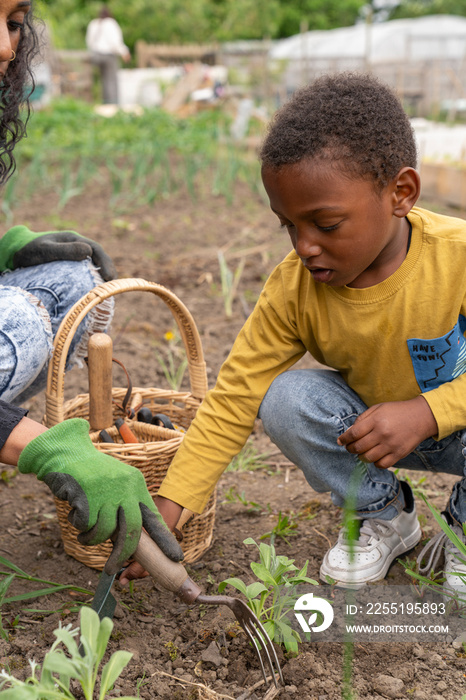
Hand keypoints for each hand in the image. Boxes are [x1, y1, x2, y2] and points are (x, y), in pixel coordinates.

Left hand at [0, 226, 115, 280]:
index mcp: (73, 239)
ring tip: (107, 288)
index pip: (95, 249)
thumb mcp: (46, 250)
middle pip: (98, 257)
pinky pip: (85, 270)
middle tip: (112, 284)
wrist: (18, 253)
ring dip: (102, 275)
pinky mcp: (71, 265)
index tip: (109, 276)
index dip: (105, 262)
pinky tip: (94, 289)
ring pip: (94, 264)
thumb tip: (88, 252)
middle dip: (108, 269)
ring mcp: (74, 255)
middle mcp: (77, 246)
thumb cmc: (30, 251)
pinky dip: (93, 278)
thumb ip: (65, 250)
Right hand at [17, 418, 182, 574]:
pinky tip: (74, 510)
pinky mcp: (87, 496)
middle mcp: (125, 488)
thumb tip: (129, 543)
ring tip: (84, 532)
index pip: (154, 516)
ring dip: (91, 538)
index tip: (176, 557)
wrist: (66, 453)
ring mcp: (107, 492)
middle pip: (131, 529)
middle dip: (123, 553)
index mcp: (136, 484)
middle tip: (113, 568)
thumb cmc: (91, 474)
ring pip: (104, 531)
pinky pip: (84, 525)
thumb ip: (124, 508)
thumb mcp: (117, 484)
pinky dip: (78, 525)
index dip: (164, 539)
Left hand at [337, 396, 437, 468]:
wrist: (421, 417)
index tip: (340, 441)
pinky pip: (382, 464)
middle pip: (359, 447)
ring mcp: (391, 445)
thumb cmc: (397, 411)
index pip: (354, 433)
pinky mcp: (399, 454)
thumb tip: (350, 431)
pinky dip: (375, 463)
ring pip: (368, 458)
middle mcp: (382, 433)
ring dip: (361, 457)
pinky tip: (374, 457)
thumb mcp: (378, 408)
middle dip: (350, 449)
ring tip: (361, 453)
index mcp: (376, 420)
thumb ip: (363, 418)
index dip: (344, 439)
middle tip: (349, 448)